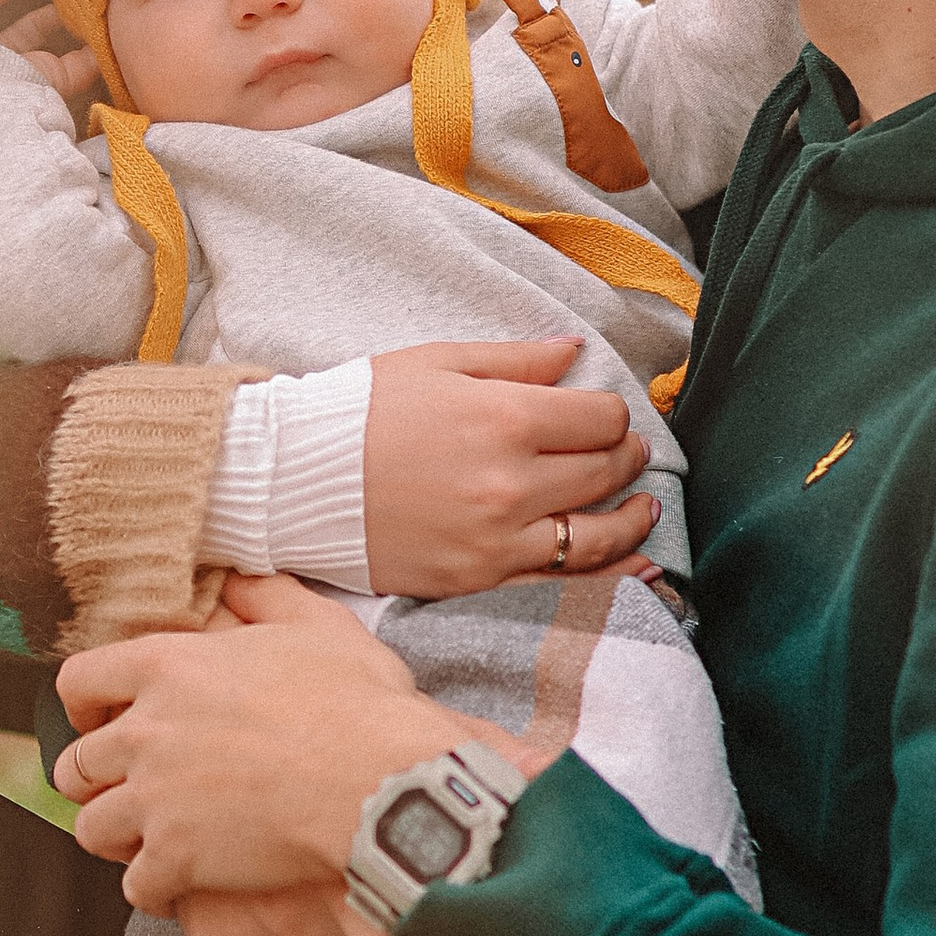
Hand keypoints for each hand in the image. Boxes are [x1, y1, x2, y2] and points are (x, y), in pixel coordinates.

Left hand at [59, 574, 461, 909]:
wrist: (381, 783)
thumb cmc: (357, 703)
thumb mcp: (316, 626)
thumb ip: (266, 598)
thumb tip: (236, 582)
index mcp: (167, 667)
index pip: (78, 681)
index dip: (82, 704)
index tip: (97, 719)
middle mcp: (145, 732)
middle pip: (75, 764)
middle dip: (95, 779)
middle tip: (127, 788)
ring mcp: (155, 799)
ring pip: (92, 828)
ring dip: (117, 836)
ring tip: (147, 841)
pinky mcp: (176, 858)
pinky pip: (137, 885)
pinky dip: (155, 889)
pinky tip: (181, 886)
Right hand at [362, 338, 653, 594]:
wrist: (292, 479)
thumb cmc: (360, 410)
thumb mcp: (436, 363)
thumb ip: (515, 360)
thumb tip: (574, 351)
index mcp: (504, 419)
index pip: (600, 420)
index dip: (613, 416)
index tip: (605, 416)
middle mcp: (510, 483)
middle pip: (603, 473)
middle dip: (625, 459)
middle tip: (626, 453)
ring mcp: (495, 540)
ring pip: (595, 536)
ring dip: (631, 520)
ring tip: (643, 508)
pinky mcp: (476, 580)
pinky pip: (560, 584)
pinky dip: (608, 576)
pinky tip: (635, 567)